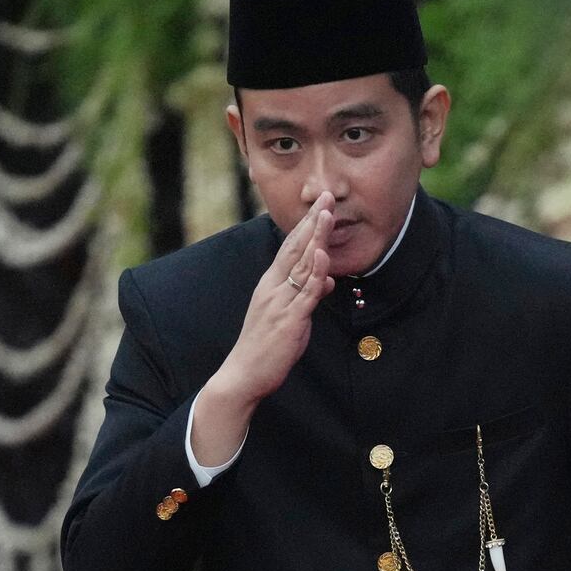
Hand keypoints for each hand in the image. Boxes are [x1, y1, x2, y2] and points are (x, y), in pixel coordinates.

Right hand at [190, 192, 335, 465]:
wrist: (243, 375)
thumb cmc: (265, 347)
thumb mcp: (289, 316)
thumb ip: (307, 295)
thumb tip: (325, 279)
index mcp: (271, 284)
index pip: (291, 248)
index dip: (306, 225)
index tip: (319, 204)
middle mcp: (273, 287)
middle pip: (295, 247)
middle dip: (312, 221)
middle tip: (326, 195)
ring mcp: (280, 302)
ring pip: (301, 265)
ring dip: (315, 238)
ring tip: (327, 214)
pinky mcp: (288, 320)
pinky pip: (304, 293)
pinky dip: (315, 273)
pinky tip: (323, 256)